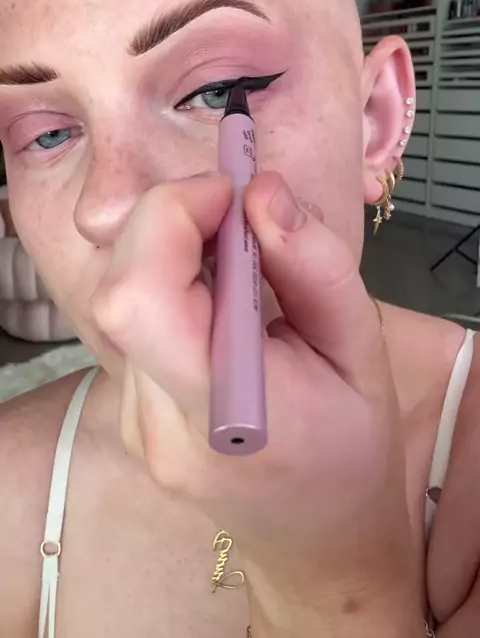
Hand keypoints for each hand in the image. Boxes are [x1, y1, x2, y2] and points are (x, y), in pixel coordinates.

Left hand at [91, 172, 420, 634]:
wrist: (318, 542)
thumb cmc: (352, 449)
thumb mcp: (363, 351)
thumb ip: (316, 267)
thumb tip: (262, 192)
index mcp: (226, 413)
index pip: (142, 298)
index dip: (171, 219)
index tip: (231, 194)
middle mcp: (159, 424)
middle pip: (119, 289)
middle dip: (170, 221)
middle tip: (237, 216)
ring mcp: (135, 424)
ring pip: (120, 298)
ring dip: (171, 252)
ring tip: (240, 269)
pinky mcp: (128, 413)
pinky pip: (134, 322)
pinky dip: (171, 286)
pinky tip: (220, 306)